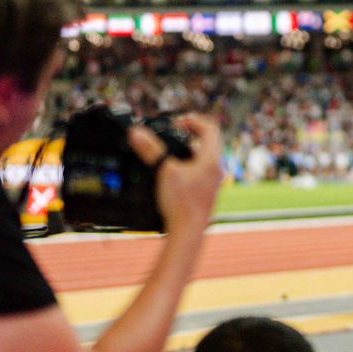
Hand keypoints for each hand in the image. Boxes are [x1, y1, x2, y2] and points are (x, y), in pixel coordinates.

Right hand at [133, 114, 222, 234]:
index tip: (176, 122)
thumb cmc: (181, 203)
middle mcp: (216, 168)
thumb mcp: (164, 171)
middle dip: (190, 132)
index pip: (210, 127)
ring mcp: (212, 181)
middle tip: (173, 131)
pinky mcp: (205, 191)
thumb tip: (136, 132)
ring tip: (170, 149)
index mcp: (212, 159)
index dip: (193, 119)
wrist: (188, 231)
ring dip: (188, 149)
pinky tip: (172, 170)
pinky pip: (200, 170)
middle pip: (209, 140)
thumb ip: (150, 150)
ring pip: (204, 156)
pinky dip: (187, 163)